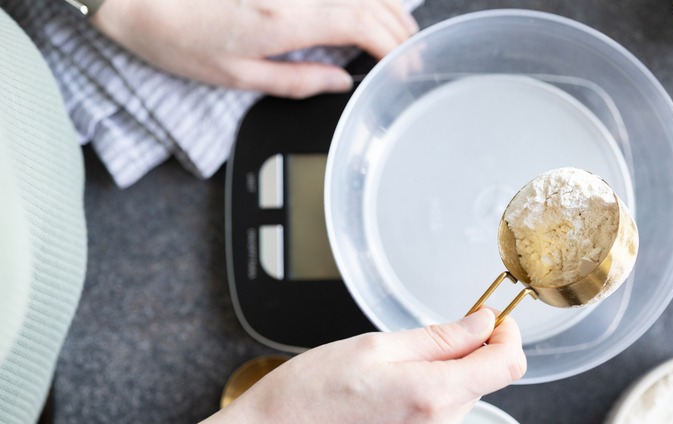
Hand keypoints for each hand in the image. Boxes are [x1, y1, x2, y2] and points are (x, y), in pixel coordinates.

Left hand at [91, 0, 417, 97]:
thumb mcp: (238, 77)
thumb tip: (340, 82)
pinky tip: (364, 11)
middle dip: (398, 27)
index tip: (405, 67)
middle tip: (410, 55)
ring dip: (384, 6)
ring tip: (397, 32)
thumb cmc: (178, 38)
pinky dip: (358, 0)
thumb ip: (298, 80)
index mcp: (286, 19)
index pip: (362, 24)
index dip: (393, 46)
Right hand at [175, 308, 525, 423]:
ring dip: (443, 373)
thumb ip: (439, 337)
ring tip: (393, 369)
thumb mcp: (374, 347)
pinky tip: (390, 390)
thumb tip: (482, 322)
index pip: (507, 365)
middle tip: (424, 337)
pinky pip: (441, 414)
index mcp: (432, 396)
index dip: (507, 334)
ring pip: (461, 396)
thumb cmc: (310, 394)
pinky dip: (428, 393)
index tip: (492, 318)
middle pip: (484, 379)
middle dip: (467, 350)